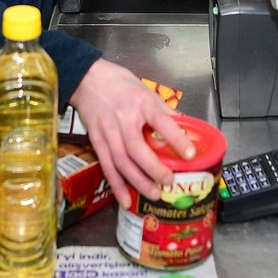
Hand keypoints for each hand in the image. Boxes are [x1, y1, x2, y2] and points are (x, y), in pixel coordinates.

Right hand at [69, 59, 194, 208]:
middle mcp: (124, 118)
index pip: (161, 121)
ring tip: (154, 193)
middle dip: (154, 169)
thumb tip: (184, 127)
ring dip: (138, 181)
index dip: (176, 139)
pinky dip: (116, 185)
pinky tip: (125, 199)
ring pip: (122, 161)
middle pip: (137, 148)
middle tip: (169, 181)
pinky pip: (107, 166)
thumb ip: (163, 111)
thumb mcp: (146, 90)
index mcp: (142, 103)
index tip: (190, 154)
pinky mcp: (96, 139)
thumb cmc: (119, 83)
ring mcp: (108, 130)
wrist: (87, 78)